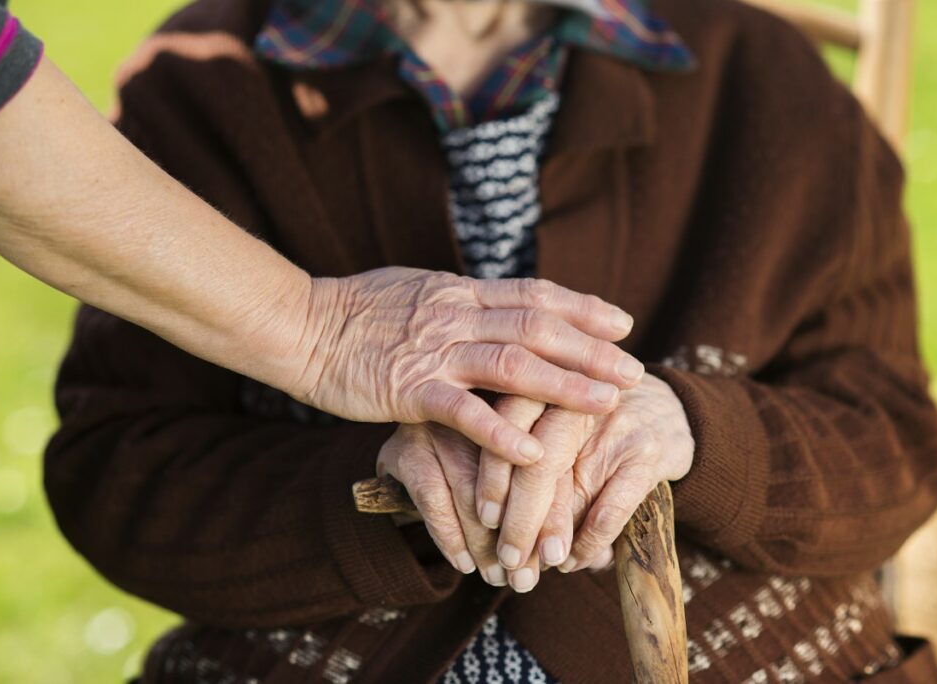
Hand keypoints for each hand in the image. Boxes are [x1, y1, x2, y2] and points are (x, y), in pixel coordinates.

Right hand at [298, 268, 643, 464]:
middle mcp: (457, 316)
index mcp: (461, 292)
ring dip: (565, 386)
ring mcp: (435, 352)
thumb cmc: (357, 312)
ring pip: (514, 365)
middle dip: (591, 350)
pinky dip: (502, 431)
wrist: (301, 326)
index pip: (534, 295)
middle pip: (538, 328)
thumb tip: (498, 304)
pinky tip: (536, 453)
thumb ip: (461, 300)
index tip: (622, 322)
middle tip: (634, 370)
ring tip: (607, 404)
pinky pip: (465, 411)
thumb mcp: (417, 290)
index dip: (582, 308)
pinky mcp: (410, 390)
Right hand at [377, 415, 545, 587]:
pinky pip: (433, 500)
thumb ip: (551, 495)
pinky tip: (464, 563)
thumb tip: (575, 556)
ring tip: (497, 577)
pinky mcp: (407, 447)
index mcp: (524, 404)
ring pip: (469, 494)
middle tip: (524, 579)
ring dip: (483, 545)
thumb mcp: (529, 464)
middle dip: (515, 537)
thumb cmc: (491, 456)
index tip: (555, 557)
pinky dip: (450, 537)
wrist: (413, 419)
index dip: (550, 516)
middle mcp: (482, 407)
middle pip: (506, 479)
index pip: (542, 465)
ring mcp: (440, 425)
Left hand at [477, 374, 693, 575]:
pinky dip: (589, 541)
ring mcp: (614, 427)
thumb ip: (530, 470)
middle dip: (518, 521)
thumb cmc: (598, 429)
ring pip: (569, 489)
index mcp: (545, 390)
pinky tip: (576, 560)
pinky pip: (610, 508)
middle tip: (508, 560)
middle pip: (535, 465)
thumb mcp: (561, 433)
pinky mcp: (648, 455)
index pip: (506, 428)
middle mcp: (576, 403)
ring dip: (548, 536)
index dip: (492, 477)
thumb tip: (503, 535)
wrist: (673, 411)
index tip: (485, 519)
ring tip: (535, 568)